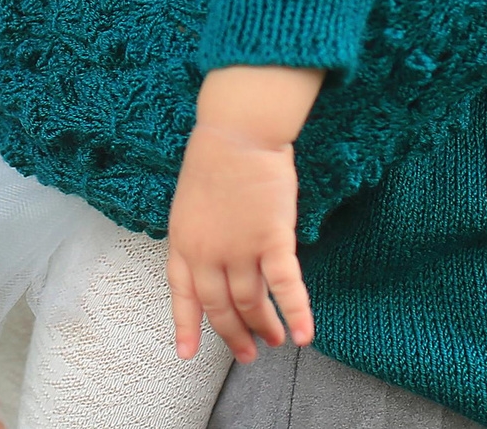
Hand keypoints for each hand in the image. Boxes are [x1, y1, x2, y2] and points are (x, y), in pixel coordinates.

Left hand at [165, 118, 314, 363]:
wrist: (236, 133)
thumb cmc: (216, 156)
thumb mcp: (191, 201)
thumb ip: (201, 234)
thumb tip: (215, 257)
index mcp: (183, 242)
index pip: (183, 294)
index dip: (186, 326)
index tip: (187, 354)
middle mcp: (207, 253)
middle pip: (220, 307)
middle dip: (235, 335)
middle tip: (248, 354)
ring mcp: (239, 250)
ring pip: (251, 302)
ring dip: (265, 326)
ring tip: (276, 341)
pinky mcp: (271, 241)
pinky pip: (285, 287)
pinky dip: (296, 314)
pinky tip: (304, 336)